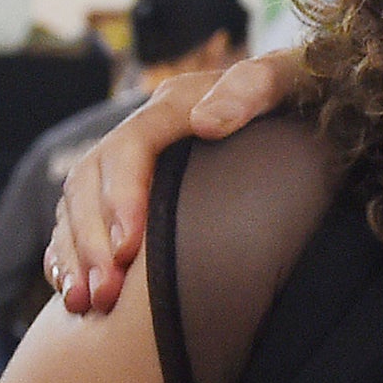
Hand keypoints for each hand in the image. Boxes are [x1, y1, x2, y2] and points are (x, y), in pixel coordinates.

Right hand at [44, 50, 307, 313]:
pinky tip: (76, 295)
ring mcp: (133, 164)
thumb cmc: (307, 92)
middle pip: (91, 180)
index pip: (131, 146)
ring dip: (76, 257)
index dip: (123, 195)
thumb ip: (256, 86)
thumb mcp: (291, 78)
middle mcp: (146, 131)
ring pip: (77, 207)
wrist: (312, 106)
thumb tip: (206, 122)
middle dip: (92, 239)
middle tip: (104, 292)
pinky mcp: (129, 195)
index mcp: (178, 102)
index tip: (131, 246)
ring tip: (86, 303)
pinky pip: (77, 226)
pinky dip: (70, 259)